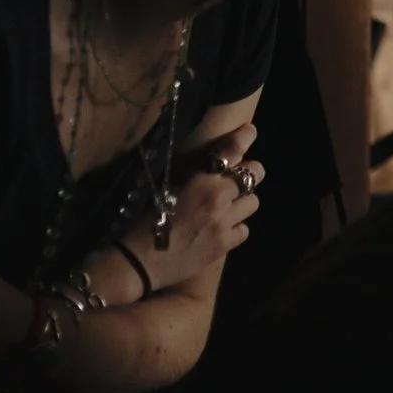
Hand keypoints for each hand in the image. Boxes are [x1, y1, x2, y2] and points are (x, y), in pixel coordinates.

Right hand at [125, 122, 260, 287]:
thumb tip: (208, 161)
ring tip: (228, 207)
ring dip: (243, 202)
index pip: (230, 152)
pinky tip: (221, 230)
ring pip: (254, 202)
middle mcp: (218, 198)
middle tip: (237, 179)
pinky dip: (236, 228)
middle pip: (254, 174)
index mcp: (200, 180)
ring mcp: (225, 222)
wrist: (138, 261)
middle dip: (249, 173)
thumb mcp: (165, 187)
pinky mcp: (225, 245)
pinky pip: (244, 230)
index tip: (250, 131)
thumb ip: (191, 173)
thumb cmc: (144, 221)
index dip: (243, 138)